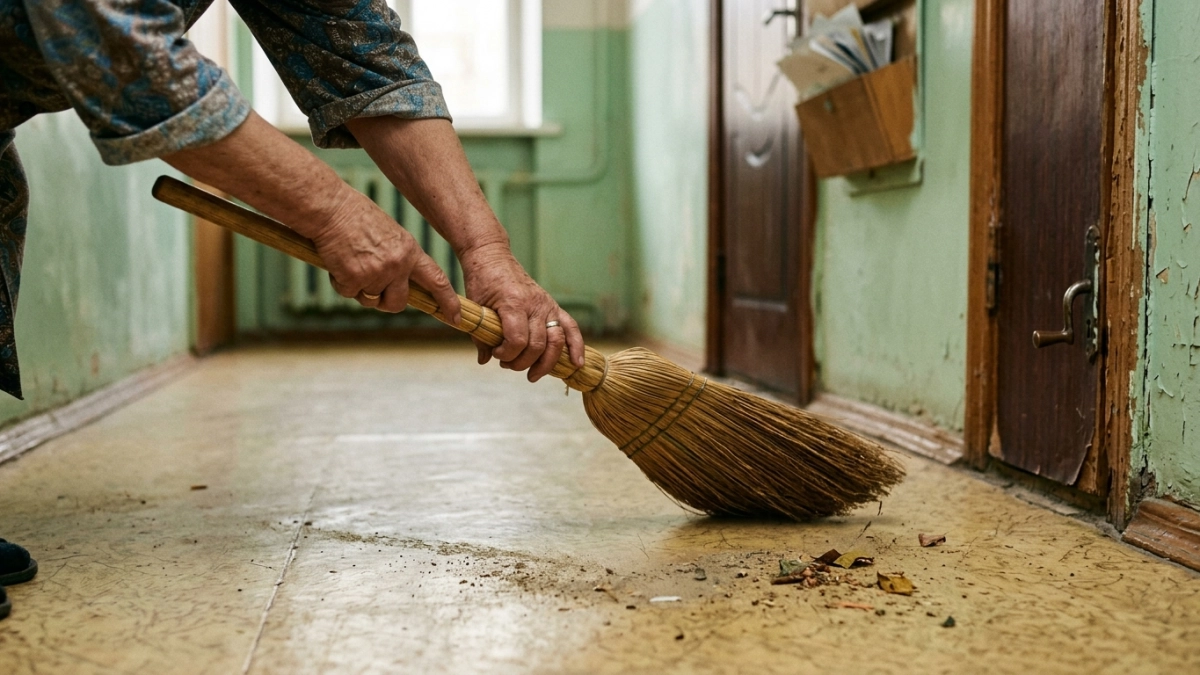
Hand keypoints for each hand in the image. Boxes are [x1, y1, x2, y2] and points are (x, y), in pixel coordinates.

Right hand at [311, 187, 460, 321]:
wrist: (330, 207)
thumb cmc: (355, 217)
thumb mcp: (389, 235)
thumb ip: (398, 259)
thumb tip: (396, 284)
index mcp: (410, 251)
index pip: (437, 280)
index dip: (448, 301)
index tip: (456, 317)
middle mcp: (398, 265)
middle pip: (399, 303)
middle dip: (385, 302)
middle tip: (371, 289)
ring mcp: (376, 273)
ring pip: (370, 300)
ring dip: (358, 289)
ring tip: (350, 262)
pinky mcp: (354, 280)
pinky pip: (347, 293)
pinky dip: (339, 282)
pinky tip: (337, 260)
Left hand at [460, 243, 584, 381]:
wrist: (493, 257)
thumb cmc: (482, 281)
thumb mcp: (476, 307)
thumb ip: (481, 336)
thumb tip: (485, 360)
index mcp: (514, 303)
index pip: (518, 340)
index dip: (507, 354)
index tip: (496, 354)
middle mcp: (535, 305)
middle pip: (537, 345)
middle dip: (522, 362)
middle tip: (507, 364)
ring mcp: (547, 305)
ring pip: (556, 341)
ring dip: (545, 363)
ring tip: (532, 375)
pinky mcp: (554, 306)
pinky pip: (571, 328)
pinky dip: (576, 346)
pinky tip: (576, 363)